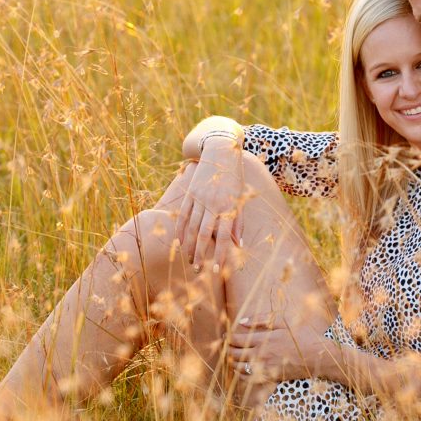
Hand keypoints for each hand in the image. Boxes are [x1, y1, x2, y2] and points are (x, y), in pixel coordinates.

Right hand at [176, 139, 244, 274]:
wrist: (220, 150)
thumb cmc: (234, 177)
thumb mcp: (241, 197)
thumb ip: (238, 221)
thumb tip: (239, 244)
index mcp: (228, 206)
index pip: (224, 236)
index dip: (219, 255)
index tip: (216, 270)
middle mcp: (212, 203)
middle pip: (204, 234)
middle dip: (200, 254)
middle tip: (198, 270)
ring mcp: (198, 198)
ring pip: (191, 227)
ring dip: (190, 246)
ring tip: (189, 260)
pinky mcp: (189, 193)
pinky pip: (182, 215)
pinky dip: (180, 230)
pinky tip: (179, 242)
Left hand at [226, 314, 336, 406]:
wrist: (317, 356)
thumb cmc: (301, 336)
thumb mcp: (283, 322)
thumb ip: (261, 319)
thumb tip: (241, 321)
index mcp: (263, 339)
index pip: (237, 340)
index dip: (229, 338)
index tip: (226, 336)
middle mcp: (261, 354)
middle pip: (235, 354)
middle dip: (228, 349)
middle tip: (227, 346)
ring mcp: (265, 368)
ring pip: (239, 367)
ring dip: (233, 362)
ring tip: (232, 357)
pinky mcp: (270, 377)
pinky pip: (249, 380)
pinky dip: (241, 375)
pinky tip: (241, 370)